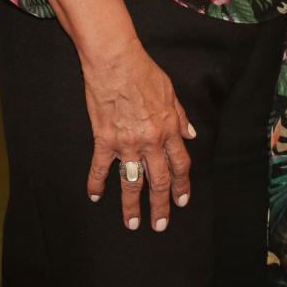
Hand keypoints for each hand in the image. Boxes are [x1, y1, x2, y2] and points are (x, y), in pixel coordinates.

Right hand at [81, 46, 193, 232]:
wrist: (116, 61)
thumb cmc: (143, 72)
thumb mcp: (170, 92)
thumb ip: (180, 117)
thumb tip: (190, 135)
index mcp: (168, 129)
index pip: (180, 165)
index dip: (182, 186)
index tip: (181, 201)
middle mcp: (150, 140)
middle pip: (159, 180)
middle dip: (161, 205)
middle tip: (160, 224)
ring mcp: (127, 142)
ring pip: (132, 182)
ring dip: (132, 205)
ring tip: (132, 223)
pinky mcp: (104, 139)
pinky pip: (101, 167)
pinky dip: (97, 183)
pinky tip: (95, 196)